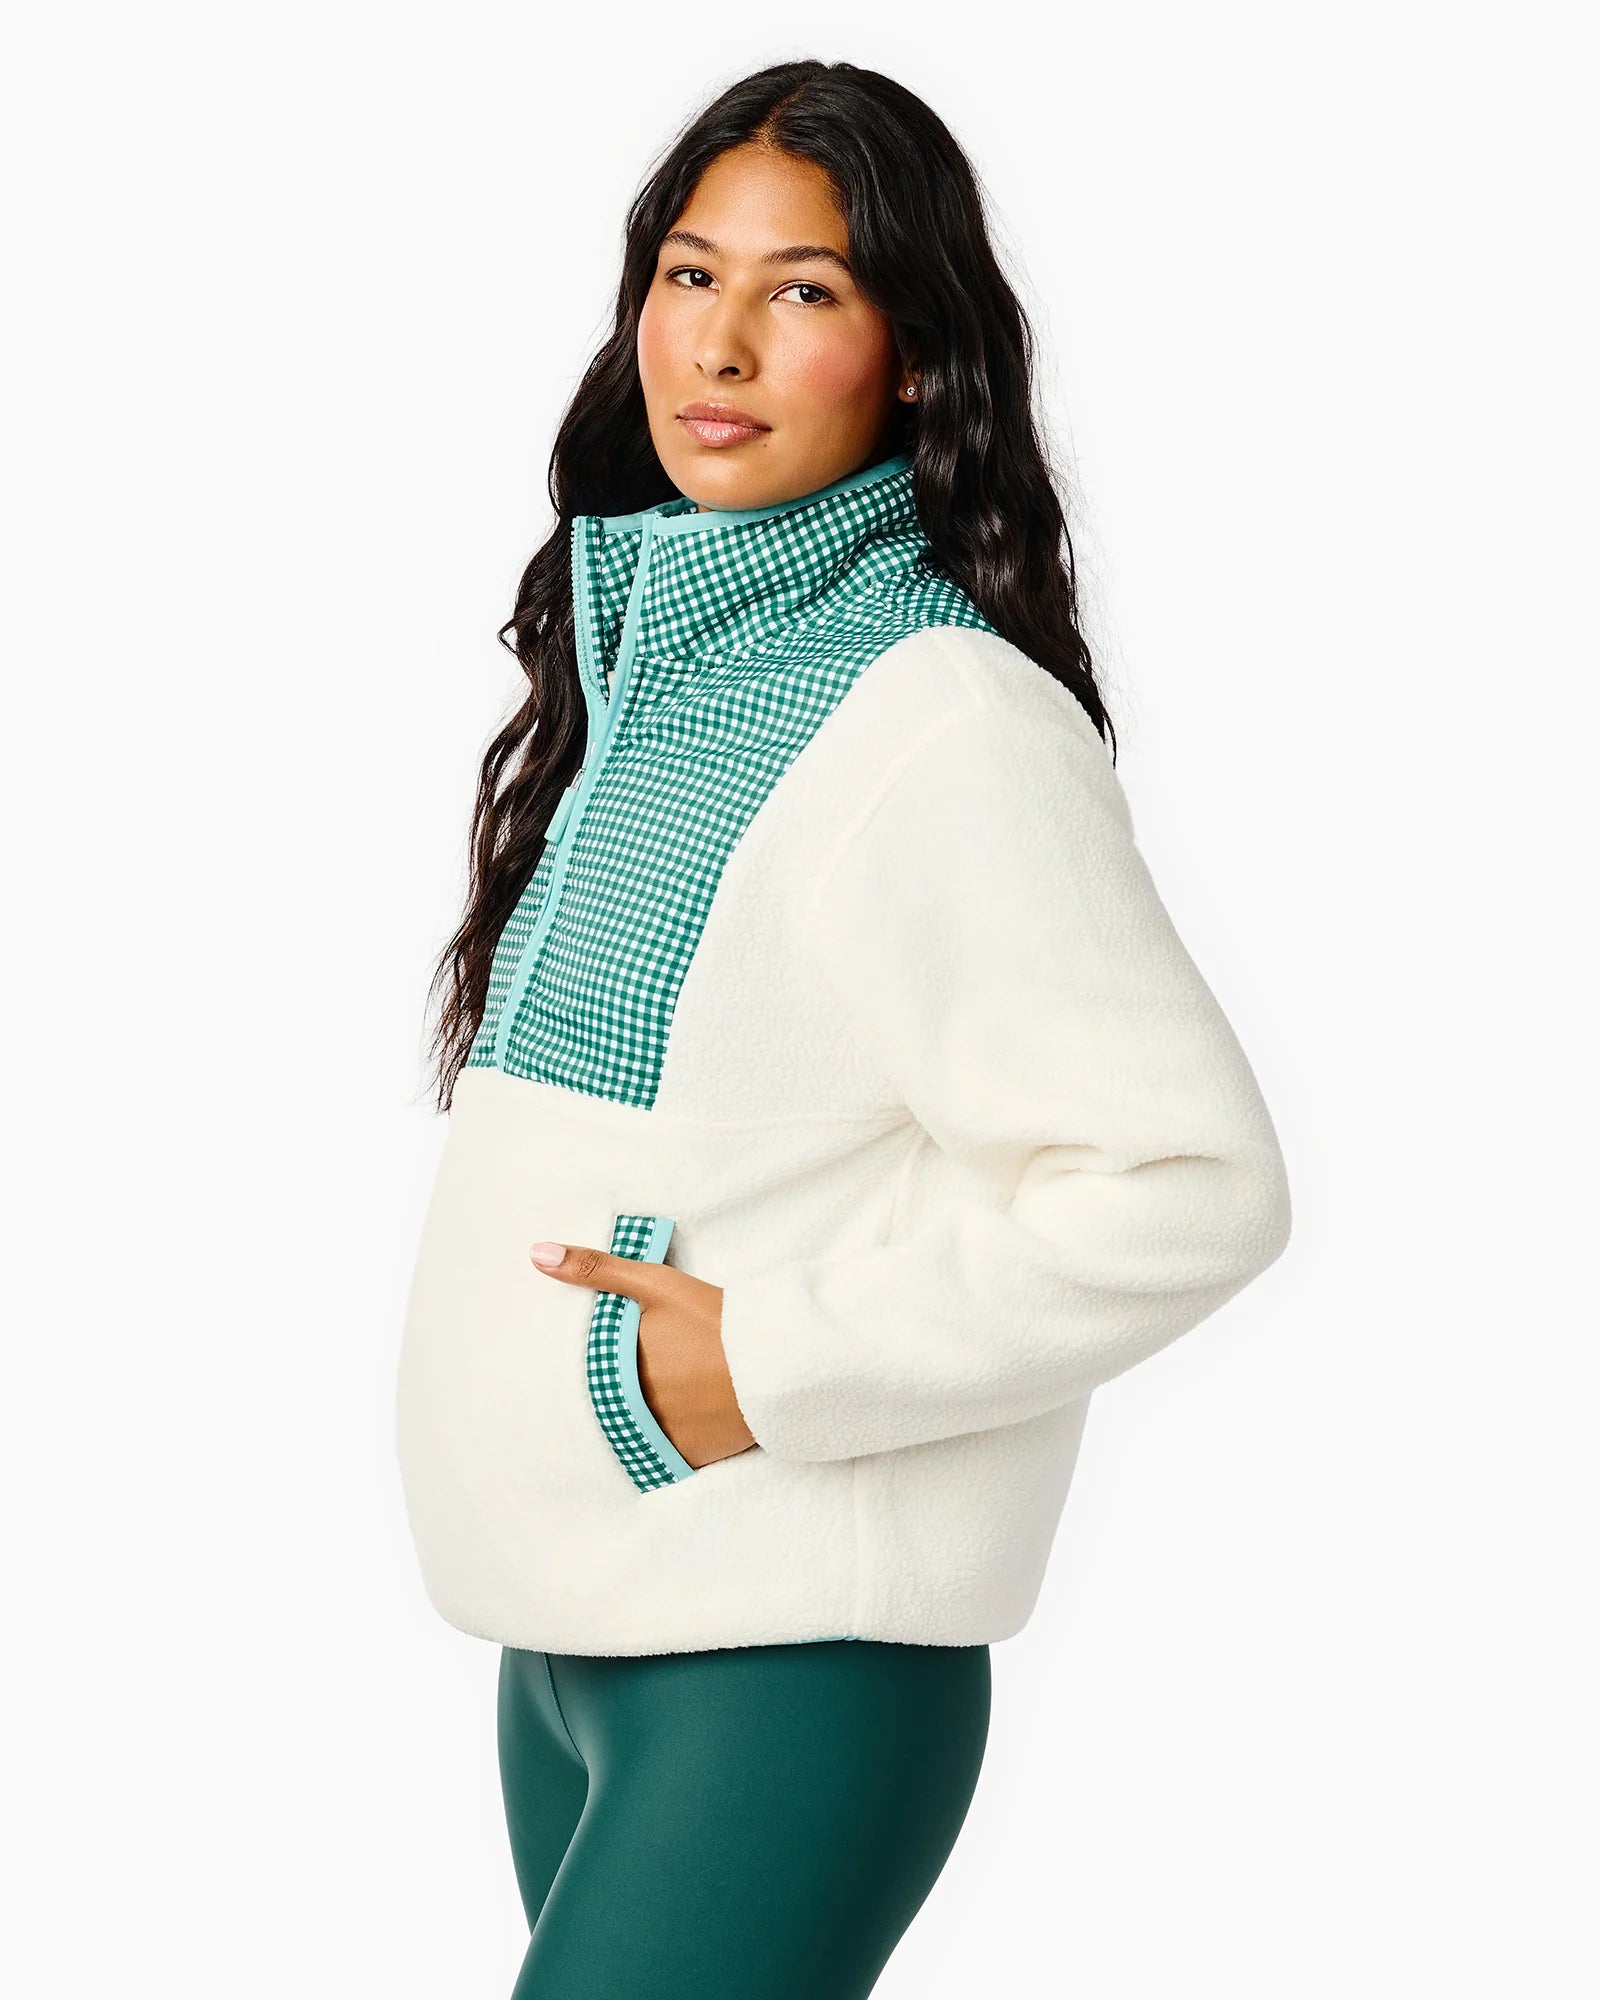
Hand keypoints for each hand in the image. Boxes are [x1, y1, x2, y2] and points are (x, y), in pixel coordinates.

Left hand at [528, 1239, 756, 1469]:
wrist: (776, 1360)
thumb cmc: (713, 1319)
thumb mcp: (654, 1284)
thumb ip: (596, 1269)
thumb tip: (536, 1254)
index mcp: (617, 1367)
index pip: (586, 1374)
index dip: (595, 1367)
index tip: (608, 1362)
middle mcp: (630, 1407)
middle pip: (610, 1404)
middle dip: (618, 1395)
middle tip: (646, 1380)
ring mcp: (657, 1436)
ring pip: (634, 1431)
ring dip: (640, 1420)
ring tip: (664, 1401)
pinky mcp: (686, 1456)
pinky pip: (664, 1456)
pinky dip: (667, 1443)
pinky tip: (682, 1422)